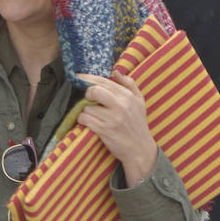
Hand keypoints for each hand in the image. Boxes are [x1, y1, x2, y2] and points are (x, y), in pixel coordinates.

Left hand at [76, 71, 156, 186]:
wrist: (140, 149)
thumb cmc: (137, 124)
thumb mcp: (139, 101)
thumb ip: (129, 84)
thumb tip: (116, 71)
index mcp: (127, 96)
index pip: (103, 81)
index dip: (88, 78)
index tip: (79, 77)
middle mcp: (120, 106)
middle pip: (94, 91)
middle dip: (86, 94)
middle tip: (87, 99)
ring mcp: (112, 119)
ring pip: (87, 107)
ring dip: (85, 110)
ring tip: (91, 114)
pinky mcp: (104, 130)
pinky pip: (85, 119)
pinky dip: (82, 120)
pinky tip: (87, 122)